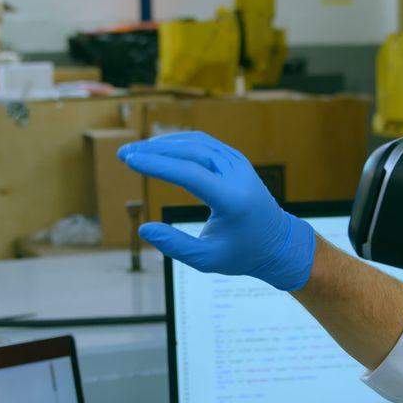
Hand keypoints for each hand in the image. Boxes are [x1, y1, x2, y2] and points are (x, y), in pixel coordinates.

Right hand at [118, 131, 315, 290]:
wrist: (277, 242)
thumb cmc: (241, 253)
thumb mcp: (207, 259)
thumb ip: (175, 246)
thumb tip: (144, 229)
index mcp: (233, 200)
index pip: (191, 173)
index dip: (158, 165)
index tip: (130, 161)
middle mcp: (238, 176)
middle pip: (192, 152)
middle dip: (155, 150)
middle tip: (124, 154)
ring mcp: (239, 164)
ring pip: (197, 143)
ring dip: (164, 144)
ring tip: (136, 152)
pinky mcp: (236, 160)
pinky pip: (204, 144)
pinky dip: (179, 143)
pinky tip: (158, 149)